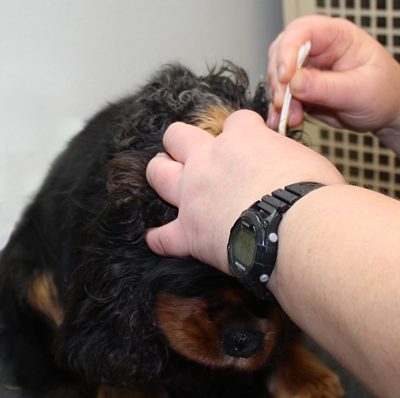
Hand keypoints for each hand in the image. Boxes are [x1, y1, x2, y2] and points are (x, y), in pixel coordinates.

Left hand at [145, 110, 344, 273]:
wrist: (299, 230)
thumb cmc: (313, 195)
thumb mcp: (307, 161)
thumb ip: (286, 157)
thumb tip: (286, 166)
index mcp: (242, 139)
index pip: (235, 122)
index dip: (241, 131)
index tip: (248, 143)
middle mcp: (209, 161)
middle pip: (179, 136)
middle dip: (181, 142)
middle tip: (191, 153)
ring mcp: (194, 195)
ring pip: (158, 173)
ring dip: (160, 174)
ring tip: (165, 180)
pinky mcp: (190, 231)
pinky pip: (162, 237)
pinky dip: (159, 239)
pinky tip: (157, 240)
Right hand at [267, 15, 399, 154]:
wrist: (384, 112)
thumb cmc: (383, 93)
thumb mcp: (359, 90)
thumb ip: (326, 87)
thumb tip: (295, 82)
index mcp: (336, 36)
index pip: (302, 32)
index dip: (288, 52)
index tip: (286, 77)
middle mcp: (317, 50)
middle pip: (281, 53)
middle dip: (279, 80)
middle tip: (285, 102)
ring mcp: (306, 70)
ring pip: (278, 78)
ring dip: (280, 99)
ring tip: (292, 117)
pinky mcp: (300, 90)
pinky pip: (281, 97)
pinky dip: (279, 111)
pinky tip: (283, 121)